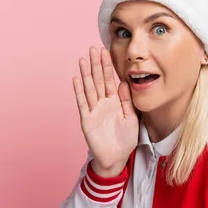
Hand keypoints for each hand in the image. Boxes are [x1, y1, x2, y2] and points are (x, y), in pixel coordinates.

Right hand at [73, 46, 138, 176]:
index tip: (105, 51)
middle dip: (96, 64)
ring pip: (89, 88)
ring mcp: (93, 110)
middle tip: (93, 48)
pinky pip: (82, 103)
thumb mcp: (131, 118)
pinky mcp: (86, 119)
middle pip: (98, 80)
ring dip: (86, 74)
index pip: (110, 80)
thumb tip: (123, 82)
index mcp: (114, 101)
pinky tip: (76, 79)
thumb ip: (127, 101)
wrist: (117, 158)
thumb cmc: (125, 140)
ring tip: (83, 59)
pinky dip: (79, 91)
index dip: (107, 66)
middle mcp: (103, 103)